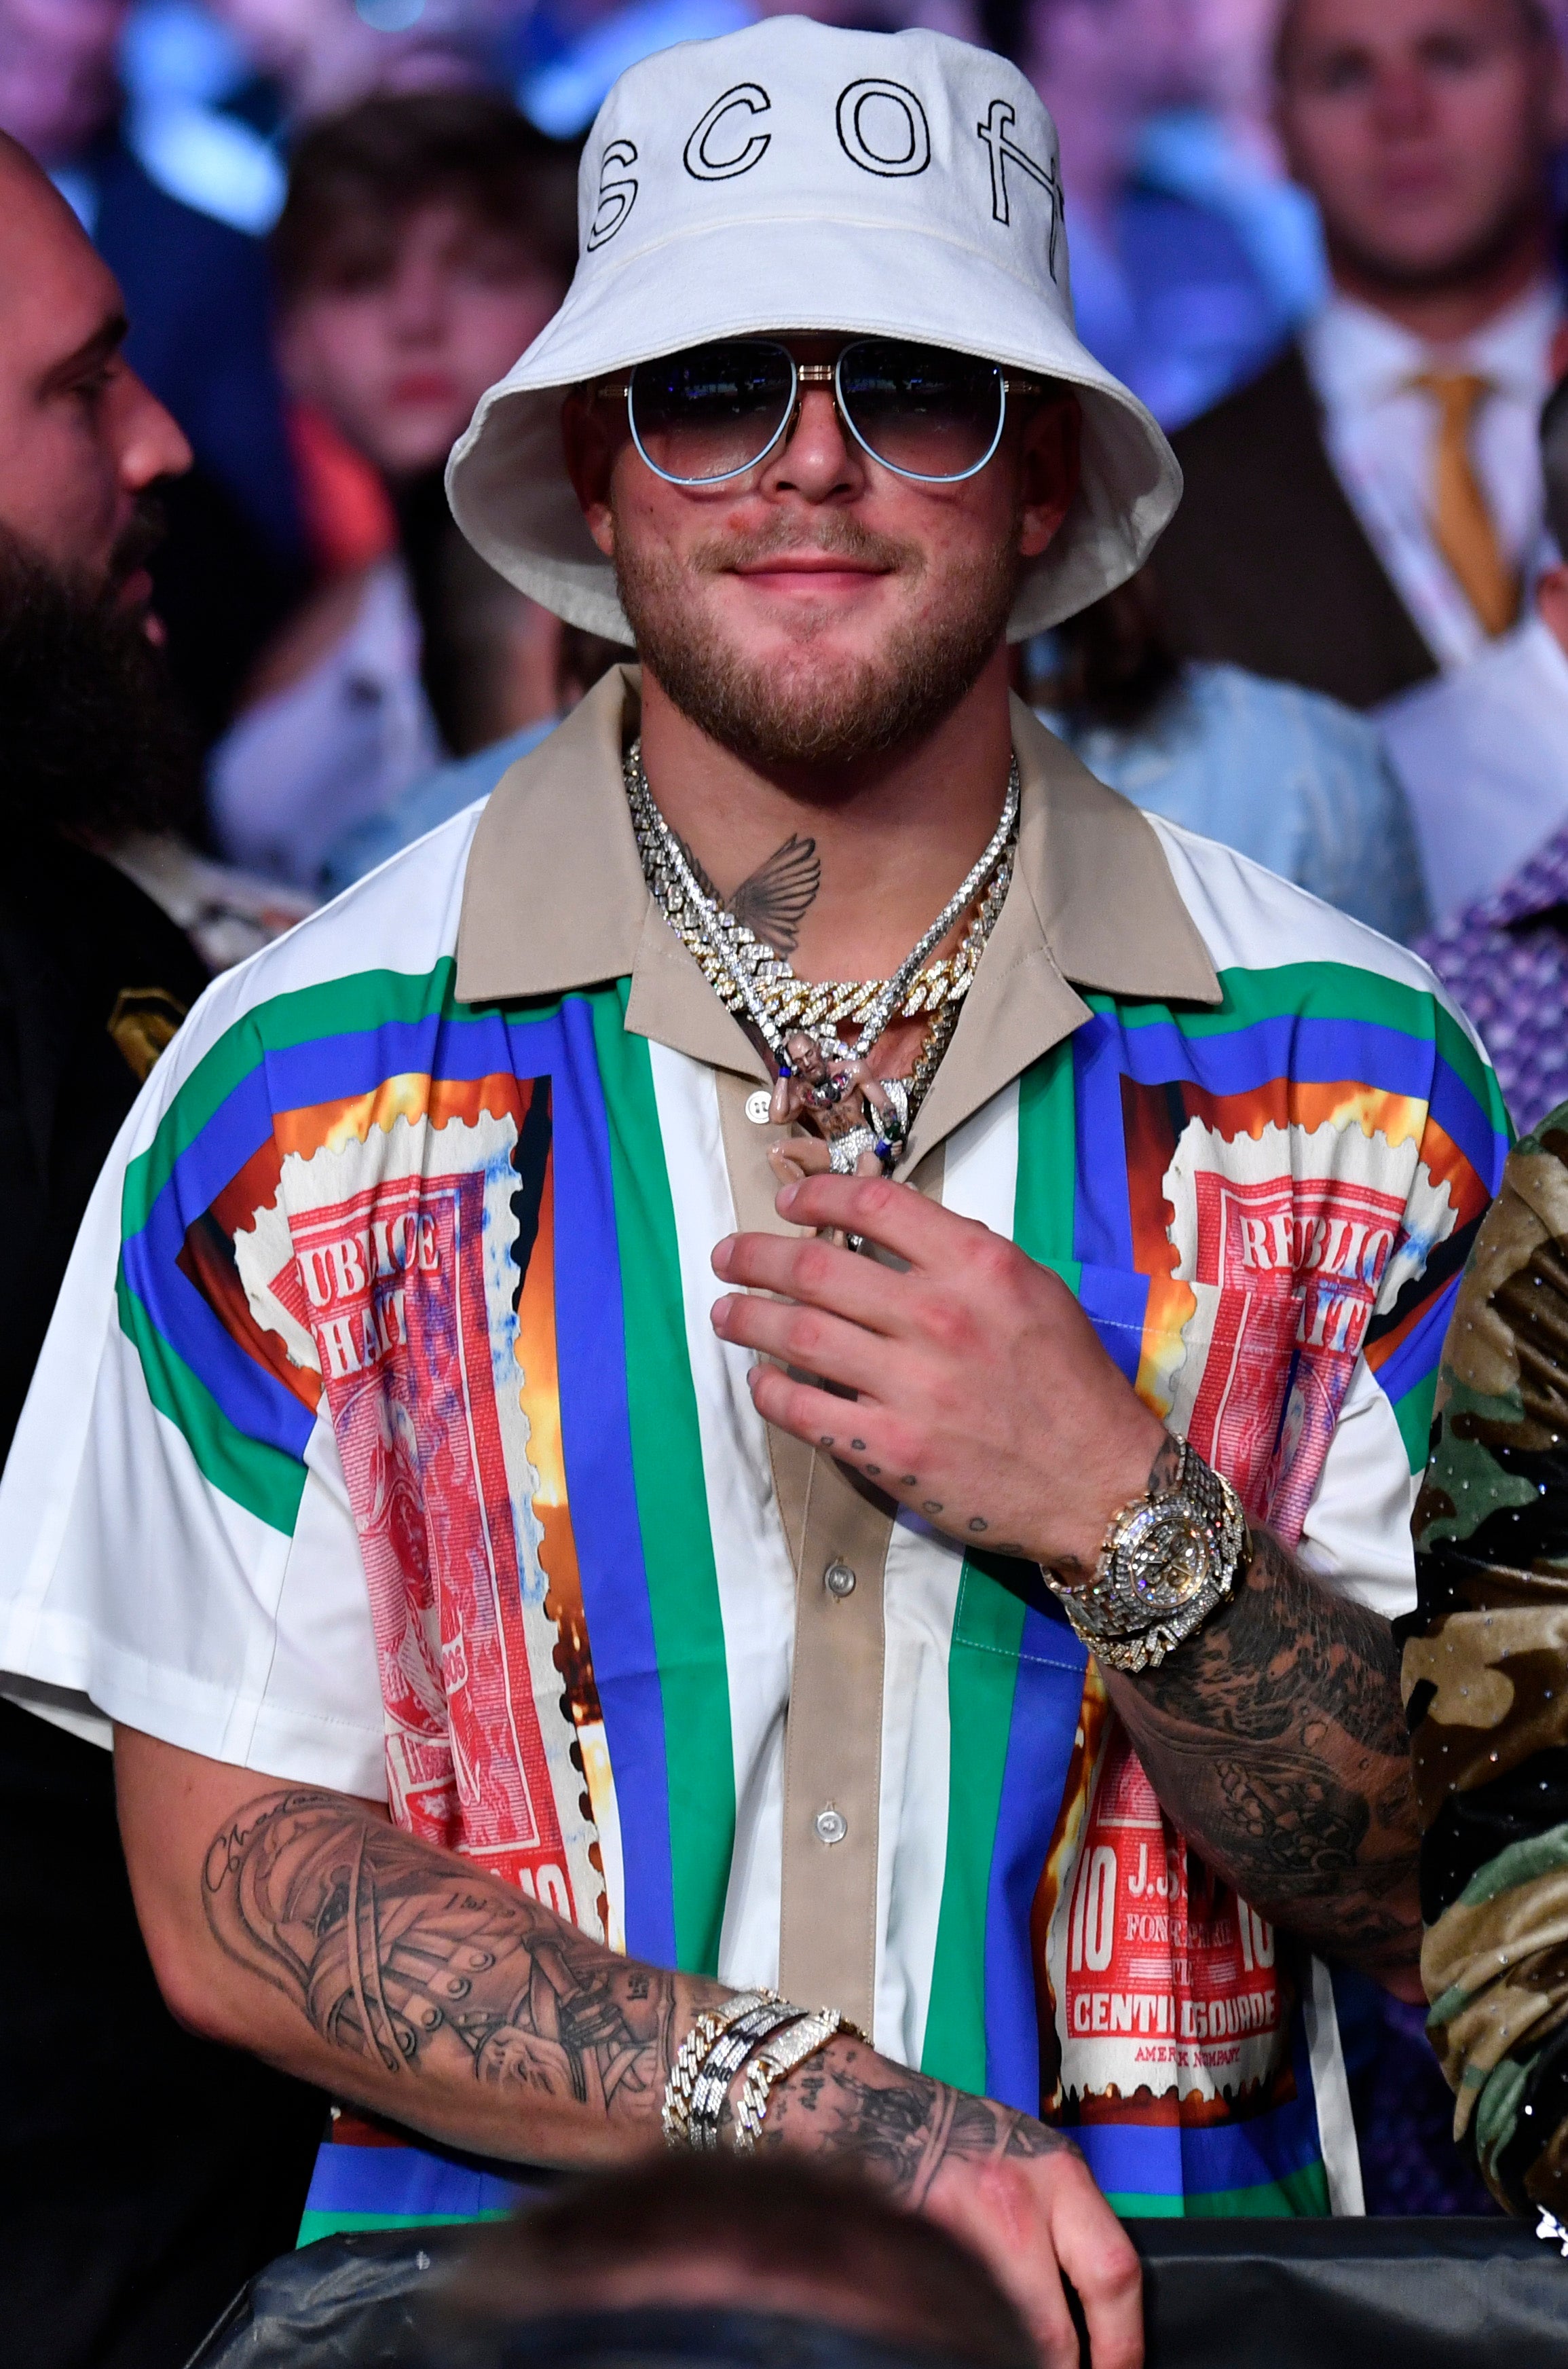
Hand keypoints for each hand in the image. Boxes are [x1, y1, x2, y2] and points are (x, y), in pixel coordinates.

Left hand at [710, 1171, 1164, 1574]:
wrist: (1099, 1482)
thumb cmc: (1070, 1383)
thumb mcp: (1035, 1290)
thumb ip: (964, 1255)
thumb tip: (890, 1229)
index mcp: (977, 1267)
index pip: (873, 1207)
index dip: (816, 1196)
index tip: (789, 1203)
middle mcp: (938, 1317)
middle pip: (813, 1268)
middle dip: (754, 1255)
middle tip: (728, 1255)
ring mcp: (909, 1386)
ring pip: (795, 1335)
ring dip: (746, 1317)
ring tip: (726, 1312)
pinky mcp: (889, 1448)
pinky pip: (803, 1409)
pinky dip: (769, 1390)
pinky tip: (760, 1380)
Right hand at [757, 2034, 1141, 2368]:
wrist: (874, 2110)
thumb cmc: (962, 2134)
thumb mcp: (1036, 2158)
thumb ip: (1070, 2223)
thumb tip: (1101, 2309)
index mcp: (1058, 2175)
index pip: (1114, 2276)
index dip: (1123, 2345)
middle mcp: (1013, 2204)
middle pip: (1054, 2330)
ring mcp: (957, 2234)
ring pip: (1003, 2336)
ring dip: (1013, 2354)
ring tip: (1018, 2355)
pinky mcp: (913, 2257)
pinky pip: (956, 2324)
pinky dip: (971, 2339)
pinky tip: (973, 2338)